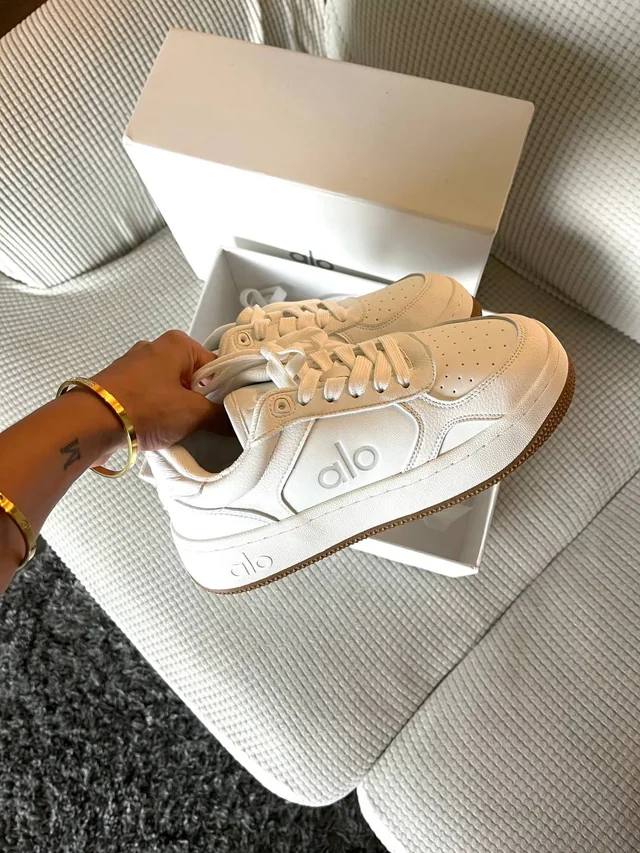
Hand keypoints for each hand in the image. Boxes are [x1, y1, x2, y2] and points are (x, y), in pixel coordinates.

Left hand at [92, 330, 227, 450]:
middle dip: (199, 402)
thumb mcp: (193, 414)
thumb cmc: (144, 407)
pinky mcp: (121, 387)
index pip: (215, 366)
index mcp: (177, 343)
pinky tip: (157, 431)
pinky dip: (157, 415)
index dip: (224, 391)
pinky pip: (150, 400)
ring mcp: (135, 367)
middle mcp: (155, 349)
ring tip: (178, 430)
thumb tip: (234, 423)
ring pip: (170, 391)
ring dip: (177, 411)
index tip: (228, 411)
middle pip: (192, 379)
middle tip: (203, 423)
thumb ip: (219, 416)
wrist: (91, 423)